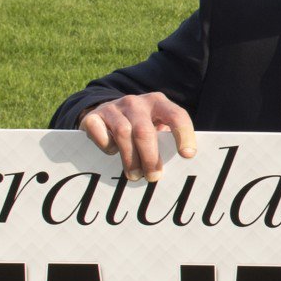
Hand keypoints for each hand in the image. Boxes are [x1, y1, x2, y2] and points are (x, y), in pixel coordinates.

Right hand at [79, 93, 196, 181]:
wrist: (105, 114)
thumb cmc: (138, 128)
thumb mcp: (155, 129)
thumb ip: (165, 142)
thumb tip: (176, 171)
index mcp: (158, 103)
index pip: (176, 116)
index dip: (183, 134)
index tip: (187, 155)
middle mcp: (136, 102)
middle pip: (145, 131)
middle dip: (150, 157)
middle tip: (153, 177)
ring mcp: (113, 107)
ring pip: (123, 133)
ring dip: (130, 159)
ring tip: (135, 176)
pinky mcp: (93, 116)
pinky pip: (99, 132)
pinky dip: (106, 145)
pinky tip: (112, 153)